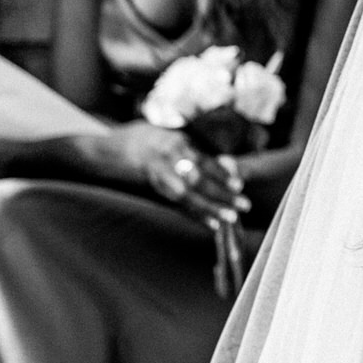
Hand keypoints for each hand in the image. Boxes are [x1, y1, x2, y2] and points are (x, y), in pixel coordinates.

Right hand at [115, 121, 251, 224]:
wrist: (118, 148)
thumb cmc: (154, 139)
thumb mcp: (176, 137)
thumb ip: (198, 151)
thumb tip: (228, 165)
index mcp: (176, 144)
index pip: (202, 161)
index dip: (222, 174)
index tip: (239, 185)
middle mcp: (167, 161)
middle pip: (197, 181)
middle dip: (222, 194)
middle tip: (244, 205)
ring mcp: (159, 176)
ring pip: (187, 196)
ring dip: (211, 208)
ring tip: (230, 218)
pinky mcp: (155, 189)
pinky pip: (178, 204)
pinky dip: (196, 215)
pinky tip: (212, 224)